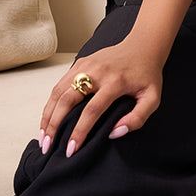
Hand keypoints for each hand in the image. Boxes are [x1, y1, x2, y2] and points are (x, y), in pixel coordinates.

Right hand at [37, 36, 163, 157]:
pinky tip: (48, 119)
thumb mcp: (152, 98)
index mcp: (115, 82)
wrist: (143, 45)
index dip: (79, 132)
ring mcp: (86, 65)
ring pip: (58, 91)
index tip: (71, 150)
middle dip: (54, 125)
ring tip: (43, 136)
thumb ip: (137, 118)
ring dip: (48, 115)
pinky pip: (60, 84)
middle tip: (47, 147)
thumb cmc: (148, 75)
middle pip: (67, 99)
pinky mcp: (80, 62)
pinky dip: (51, 103)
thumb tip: (114, 133)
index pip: (91, 111)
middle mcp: (97, 71)